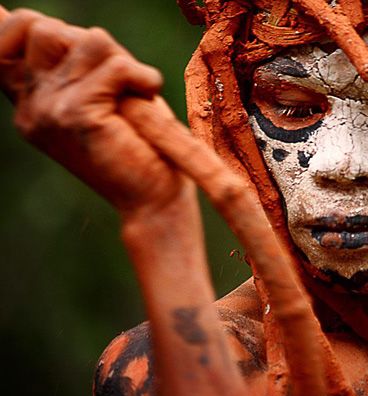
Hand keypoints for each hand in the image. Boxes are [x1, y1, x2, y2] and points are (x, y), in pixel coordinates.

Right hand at [0, 8, 189, 213]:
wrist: (153, 200)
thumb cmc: (138, 146)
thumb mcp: (102, 97)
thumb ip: (80, 65)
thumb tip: (68, 29)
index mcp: (31, 101)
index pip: (1, 42)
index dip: (17, 24)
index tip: (49, 37)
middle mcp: (30, 106)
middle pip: (42, 27)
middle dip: (90, 42)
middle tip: (119, 79)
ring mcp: (47, 110)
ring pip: (86, 39)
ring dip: (122, 61)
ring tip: (136, 94)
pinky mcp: (75, 115)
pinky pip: (115, 67)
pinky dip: (142, 76)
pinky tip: (149, 96)